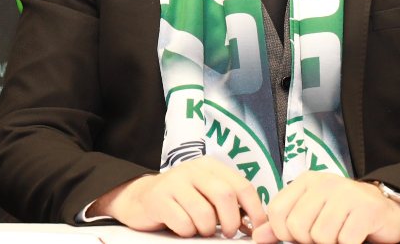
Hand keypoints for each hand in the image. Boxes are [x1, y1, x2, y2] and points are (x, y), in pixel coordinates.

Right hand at [88, 157, 266, 236]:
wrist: (140, 199)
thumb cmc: (182, 200)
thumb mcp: (207, 194)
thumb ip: (231, 203)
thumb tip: (258, 226)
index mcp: (210, 166)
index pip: (243, 186)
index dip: (255, 211)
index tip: (257, 229)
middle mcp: (192, 169)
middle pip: (225, 196)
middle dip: (231, 222)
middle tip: (227, 233)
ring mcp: (174, 182)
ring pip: (204, 214)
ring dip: (206, 230)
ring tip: (200, 229)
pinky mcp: (159, 198)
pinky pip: (184, 223)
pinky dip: (187, 232)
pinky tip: (181, 227)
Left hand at [251, 174, 399, 243]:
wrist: (386, 211)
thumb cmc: (344, 214)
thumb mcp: (310, 213)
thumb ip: (282, 224)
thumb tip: (258, 237)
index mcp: (305, 181)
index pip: (277, 211)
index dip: (283, 232)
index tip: (297, 236)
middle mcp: (324, 183)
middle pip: (297, 226)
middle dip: (308, 240)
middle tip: (325, 236)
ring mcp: (347, 194)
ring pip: (321, 236)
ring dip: (331, 243)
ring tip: (340, 234)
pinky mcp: (367, 209)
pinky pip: (344, 240)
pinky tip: (355, 236)